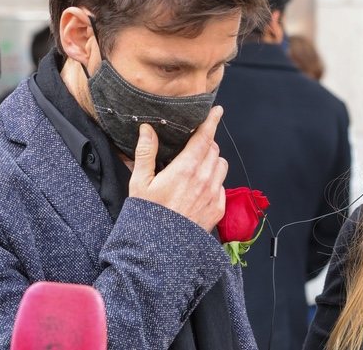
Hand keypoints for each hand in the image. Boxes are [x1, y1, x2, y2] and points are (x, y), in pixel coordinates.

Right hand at [129, 106, 227, 231]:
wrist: (160, 251)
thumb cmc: (147, 216)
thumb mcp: (139, 183)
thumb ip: (145, 153)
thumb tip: (148, 129)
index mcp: (186, 169)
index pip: (205, 138)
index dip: (212, 122)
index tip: (217, 111)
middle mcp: (204, 179)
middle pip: (214, 149)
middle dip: (206, 143)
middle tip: (193, 146)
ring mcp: (214, 195)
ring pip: (221, 166)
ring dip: (212, 161)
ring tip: (196, 167)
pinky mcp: (218, 209)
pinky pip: (223, 186)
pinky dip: (214, 182)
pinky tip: (200, 188)